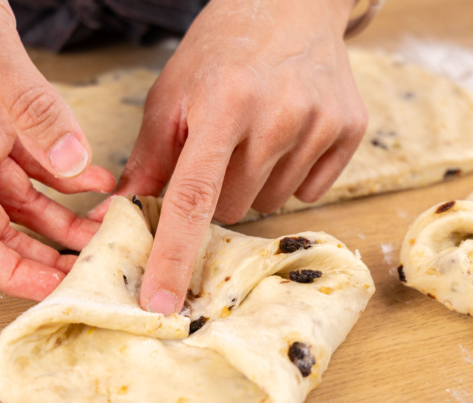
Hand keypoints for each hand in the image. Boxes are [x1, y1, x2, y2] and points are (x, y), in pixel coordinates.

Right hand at [0, 0, 114, 300]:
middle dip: (46, 256)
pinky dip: (69, 179)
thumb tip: (76, 162)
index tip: (50, 286)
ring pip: (24, 204)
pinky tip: (102, 179)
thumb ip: (31, 103)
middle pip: (0, 233)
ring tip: (110, 229)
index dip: (4, 272)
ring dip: (66, 222)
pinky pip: (36, 165)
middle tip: (95, 266)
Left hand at [90, 0, 366, 314]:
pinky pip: (310, 192)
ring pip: (270, 204)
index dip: (174, 255)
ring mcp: (320, 123)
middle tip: (218, 152)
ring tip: (255, 135)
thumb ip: (149, 157)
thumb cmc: (222, 49)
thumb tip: (120, 215)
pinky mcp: (351, 130)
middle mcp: (278, 116)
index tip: (162, 303)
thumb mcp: (172, 92)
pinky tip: (286, 136)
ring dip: (254, 184)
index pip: (194, 197)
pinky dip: (291, 177)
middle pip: (232, 209)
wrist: (291, 3)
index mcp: (224, 104)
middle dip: (216, 194)